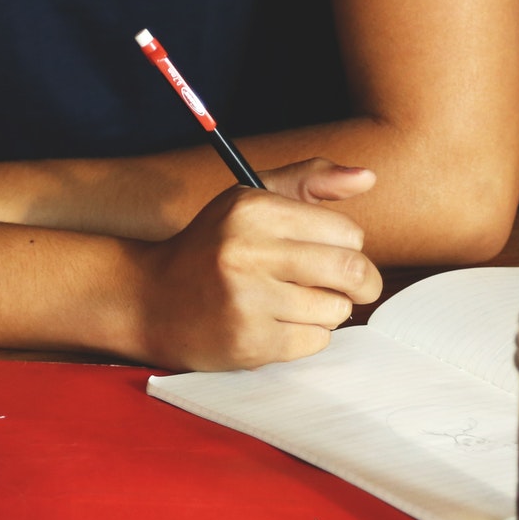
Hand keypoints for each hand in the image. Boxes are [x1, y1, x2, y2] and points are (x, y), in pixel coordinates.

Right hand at [135, 160, 383, 370]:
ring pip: (336, 310)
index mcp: (253, 209)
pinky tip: (278, 325)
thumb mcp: (251, 201)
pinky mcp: (248, 342)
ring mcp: (246, 300)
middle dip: (362, 282)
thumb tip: (368, 177)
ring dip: (327, 311)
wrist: (150, 299)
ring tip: (296, 304)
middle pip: (351, 271)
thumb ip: (309, 182)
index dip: (349, 246)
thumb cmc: (214, 248)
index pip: (347, 232)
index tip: (333, 253)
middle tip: (355, 287)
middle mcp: (247, 251)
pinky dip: (307, 337)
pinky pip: (315, 342)